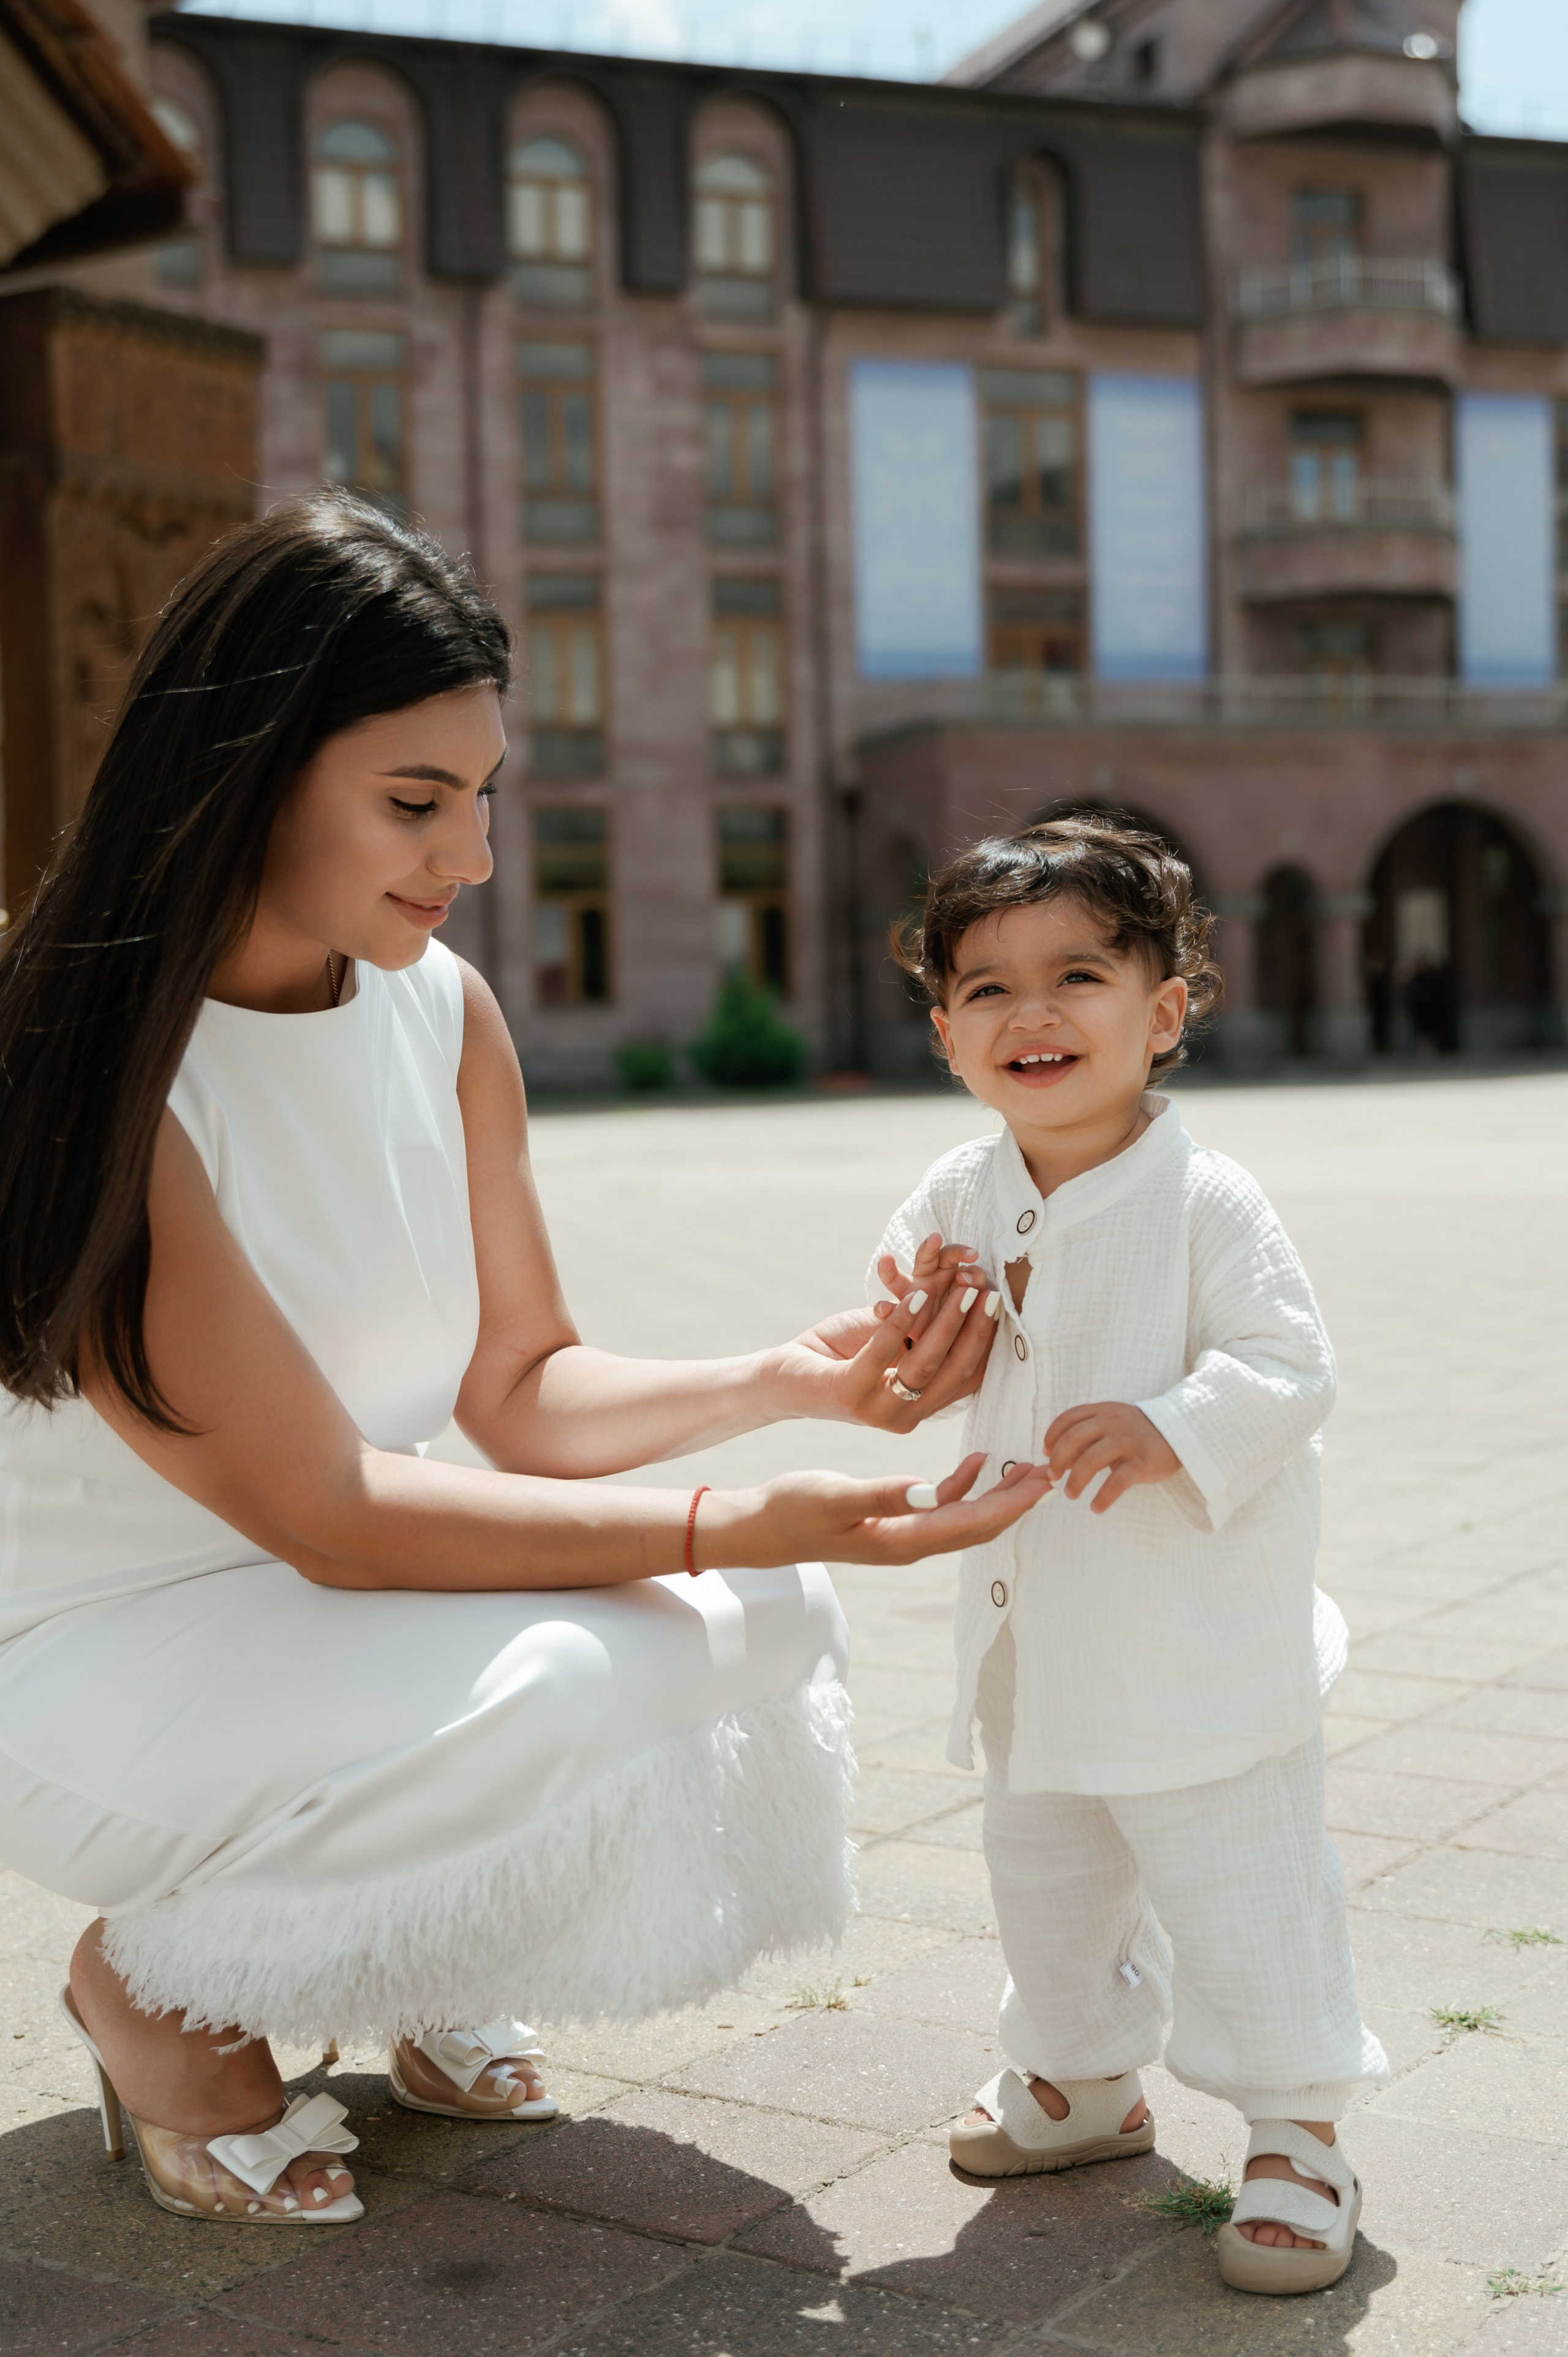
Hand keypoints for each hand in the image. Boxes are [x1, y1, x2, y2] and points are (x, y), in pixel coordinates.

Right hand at [698, 1453, 1053, 1569]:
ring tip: (1029, 1467)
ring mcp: (901, 1536)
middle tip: (1052, 1473)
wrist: (759, 1528)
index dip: (1011, 1504)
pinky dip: (964, 1487)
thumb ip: (883, 1494)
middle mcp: (909, 1545)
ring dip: (998, 1495)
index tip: (1044, 1482)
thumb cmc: (792, 1509)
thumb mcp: (835, 1496)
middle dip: (1018, 1502)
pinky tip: (978, 1463)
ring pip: (965, 1518)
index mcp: (902, 1541)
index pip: (971, 1524)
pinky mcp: (891, 1522)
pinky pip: (940, 1508)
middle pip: (979, 1526)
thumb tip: (930, 1492)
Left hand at [777, 1234, 1000, 1430]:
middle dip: (976, 1328)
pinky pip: (884, 1350)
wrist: (781, 1378)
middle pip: (955, 1371)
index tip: (1001, 1303)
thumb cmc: (841, 1354)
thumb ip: (925, 1327)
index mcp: (921, 1407)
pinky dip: (903, 1318)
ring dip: (947, 1320)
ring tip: (963, 1286)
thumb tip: (967, 1289)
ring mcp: (876, 1409)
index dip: (986, 1341)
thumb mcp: (892, 1340)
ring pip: (925, 1362)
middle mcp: (905, 1417)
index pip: (968, 1378)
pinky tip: (916, 1293)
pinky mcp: (847, 1393)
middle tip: (990, 1291)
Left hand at [1043, 1402, 1181, 1512]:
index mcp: (1102, 1412)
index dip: (1052, 1436)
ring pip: (1091, 1460)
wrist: (1178, 1434)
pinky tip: (1095, 1507)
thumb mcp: (1111, 1426)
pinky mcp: (1141, 1462)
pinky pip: (1117, 1481)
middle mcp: (1112, 1423)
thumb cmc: (1138, 1433)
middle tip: (1053, 1478)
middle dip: (1058, 1460)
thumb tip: (1058, 1460)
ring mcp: (1127, 1441)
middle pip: (1074, 1438)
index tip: (1045, 1453)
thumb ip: (1087, 1438)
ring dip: (1076, 1480)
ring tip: (1070, 1494)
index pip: (1068, 1419)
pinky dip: (1103, 1497)